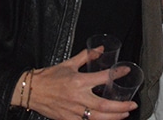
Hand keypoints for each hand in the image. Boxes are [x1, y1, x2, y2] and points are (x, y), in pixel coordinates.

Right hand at [14, 50, 136, 119]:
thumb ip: (86, 56)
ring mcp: (73, 111)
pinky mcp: (68, 119)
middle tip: (132, 105)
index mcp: (78, 82)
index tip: (126, 72)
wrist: (30, 91)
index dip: (116, 74)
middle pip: (104, 105)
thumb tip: (100, 50)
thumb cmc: (48, 77)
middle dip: (120, 107)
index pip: (103, 77)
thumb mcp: (68, 64)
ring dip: (113, 117)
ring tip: (124, 115)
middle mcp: (78, 98)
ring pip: (97, 118)